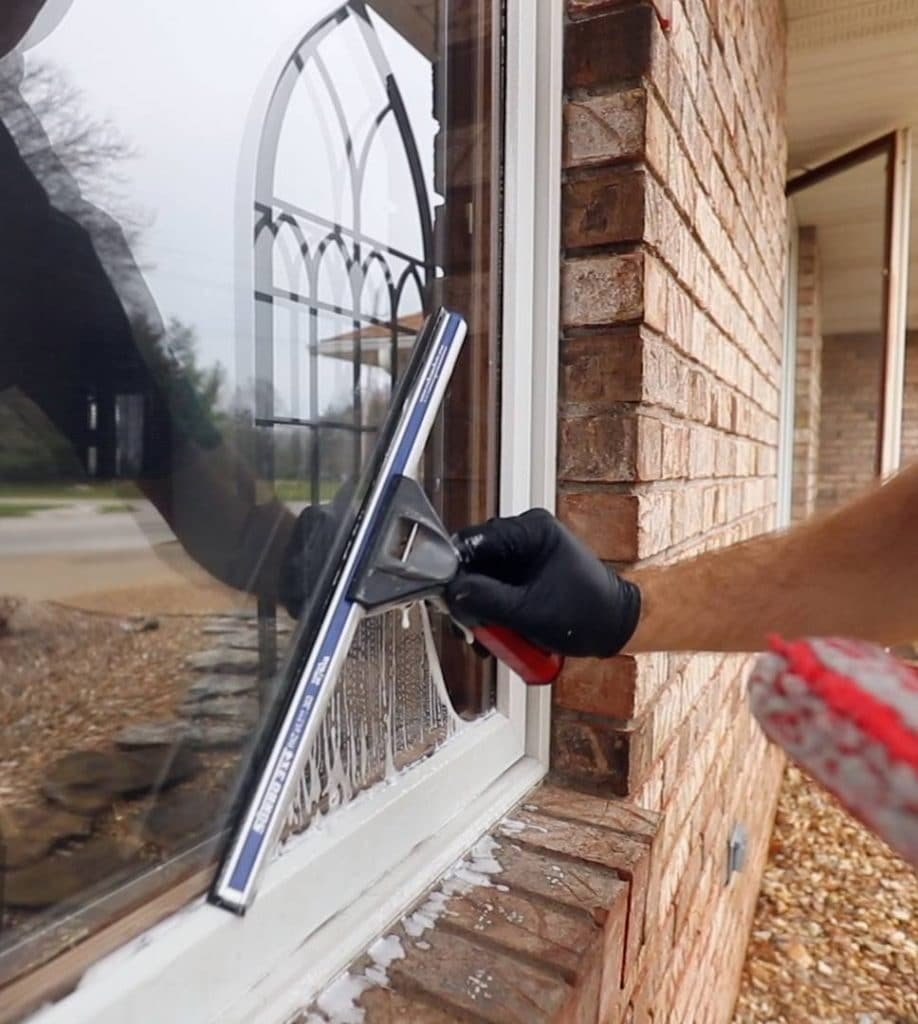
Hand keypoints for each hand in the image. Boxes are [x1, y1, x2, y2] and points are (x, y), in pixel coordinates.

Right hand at [445, 509, 640, 658]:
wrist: (618, 628)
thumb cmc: (588, 614)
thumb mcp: (529, 611)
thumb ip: (486, 600)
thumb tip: (451, 593)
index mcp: (530, 529)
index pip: (474, 540)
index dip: (455, 570)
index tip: (448, 598)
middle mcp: (524, 535)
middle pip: (474, 561)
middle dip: (468, 595)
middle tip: (468, 625)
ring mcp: (524, 555)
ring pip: (481, 578)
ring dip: (479, 608)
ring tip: (486, 637)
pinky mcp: (524, 574)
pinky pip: (494, 589)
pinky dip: (491, 611)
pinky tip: (495, 633)